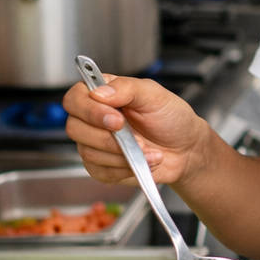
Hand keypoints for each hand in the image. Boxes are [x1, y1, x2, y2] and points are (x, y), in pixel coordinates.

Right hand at [62, 75, 211, 187]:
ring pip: (87, 152)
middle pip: (74, 127)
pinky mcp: (101, 165)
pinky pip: (99, 171)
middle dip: (106, 137)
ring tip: (146, 149)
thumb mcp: (155, 95)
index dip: (89, 110)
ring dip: (121, 154)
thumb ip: (128, 88)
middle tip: (134, 137)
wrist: (185, 149)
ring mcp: (95, 143)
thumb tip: (100, 92)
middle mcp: (95, 118)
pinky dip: (124, 168)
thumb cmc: (171, 118)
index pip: (75, 98)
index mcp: (104, 94)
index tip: (115, 118)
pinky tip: (142, 161)